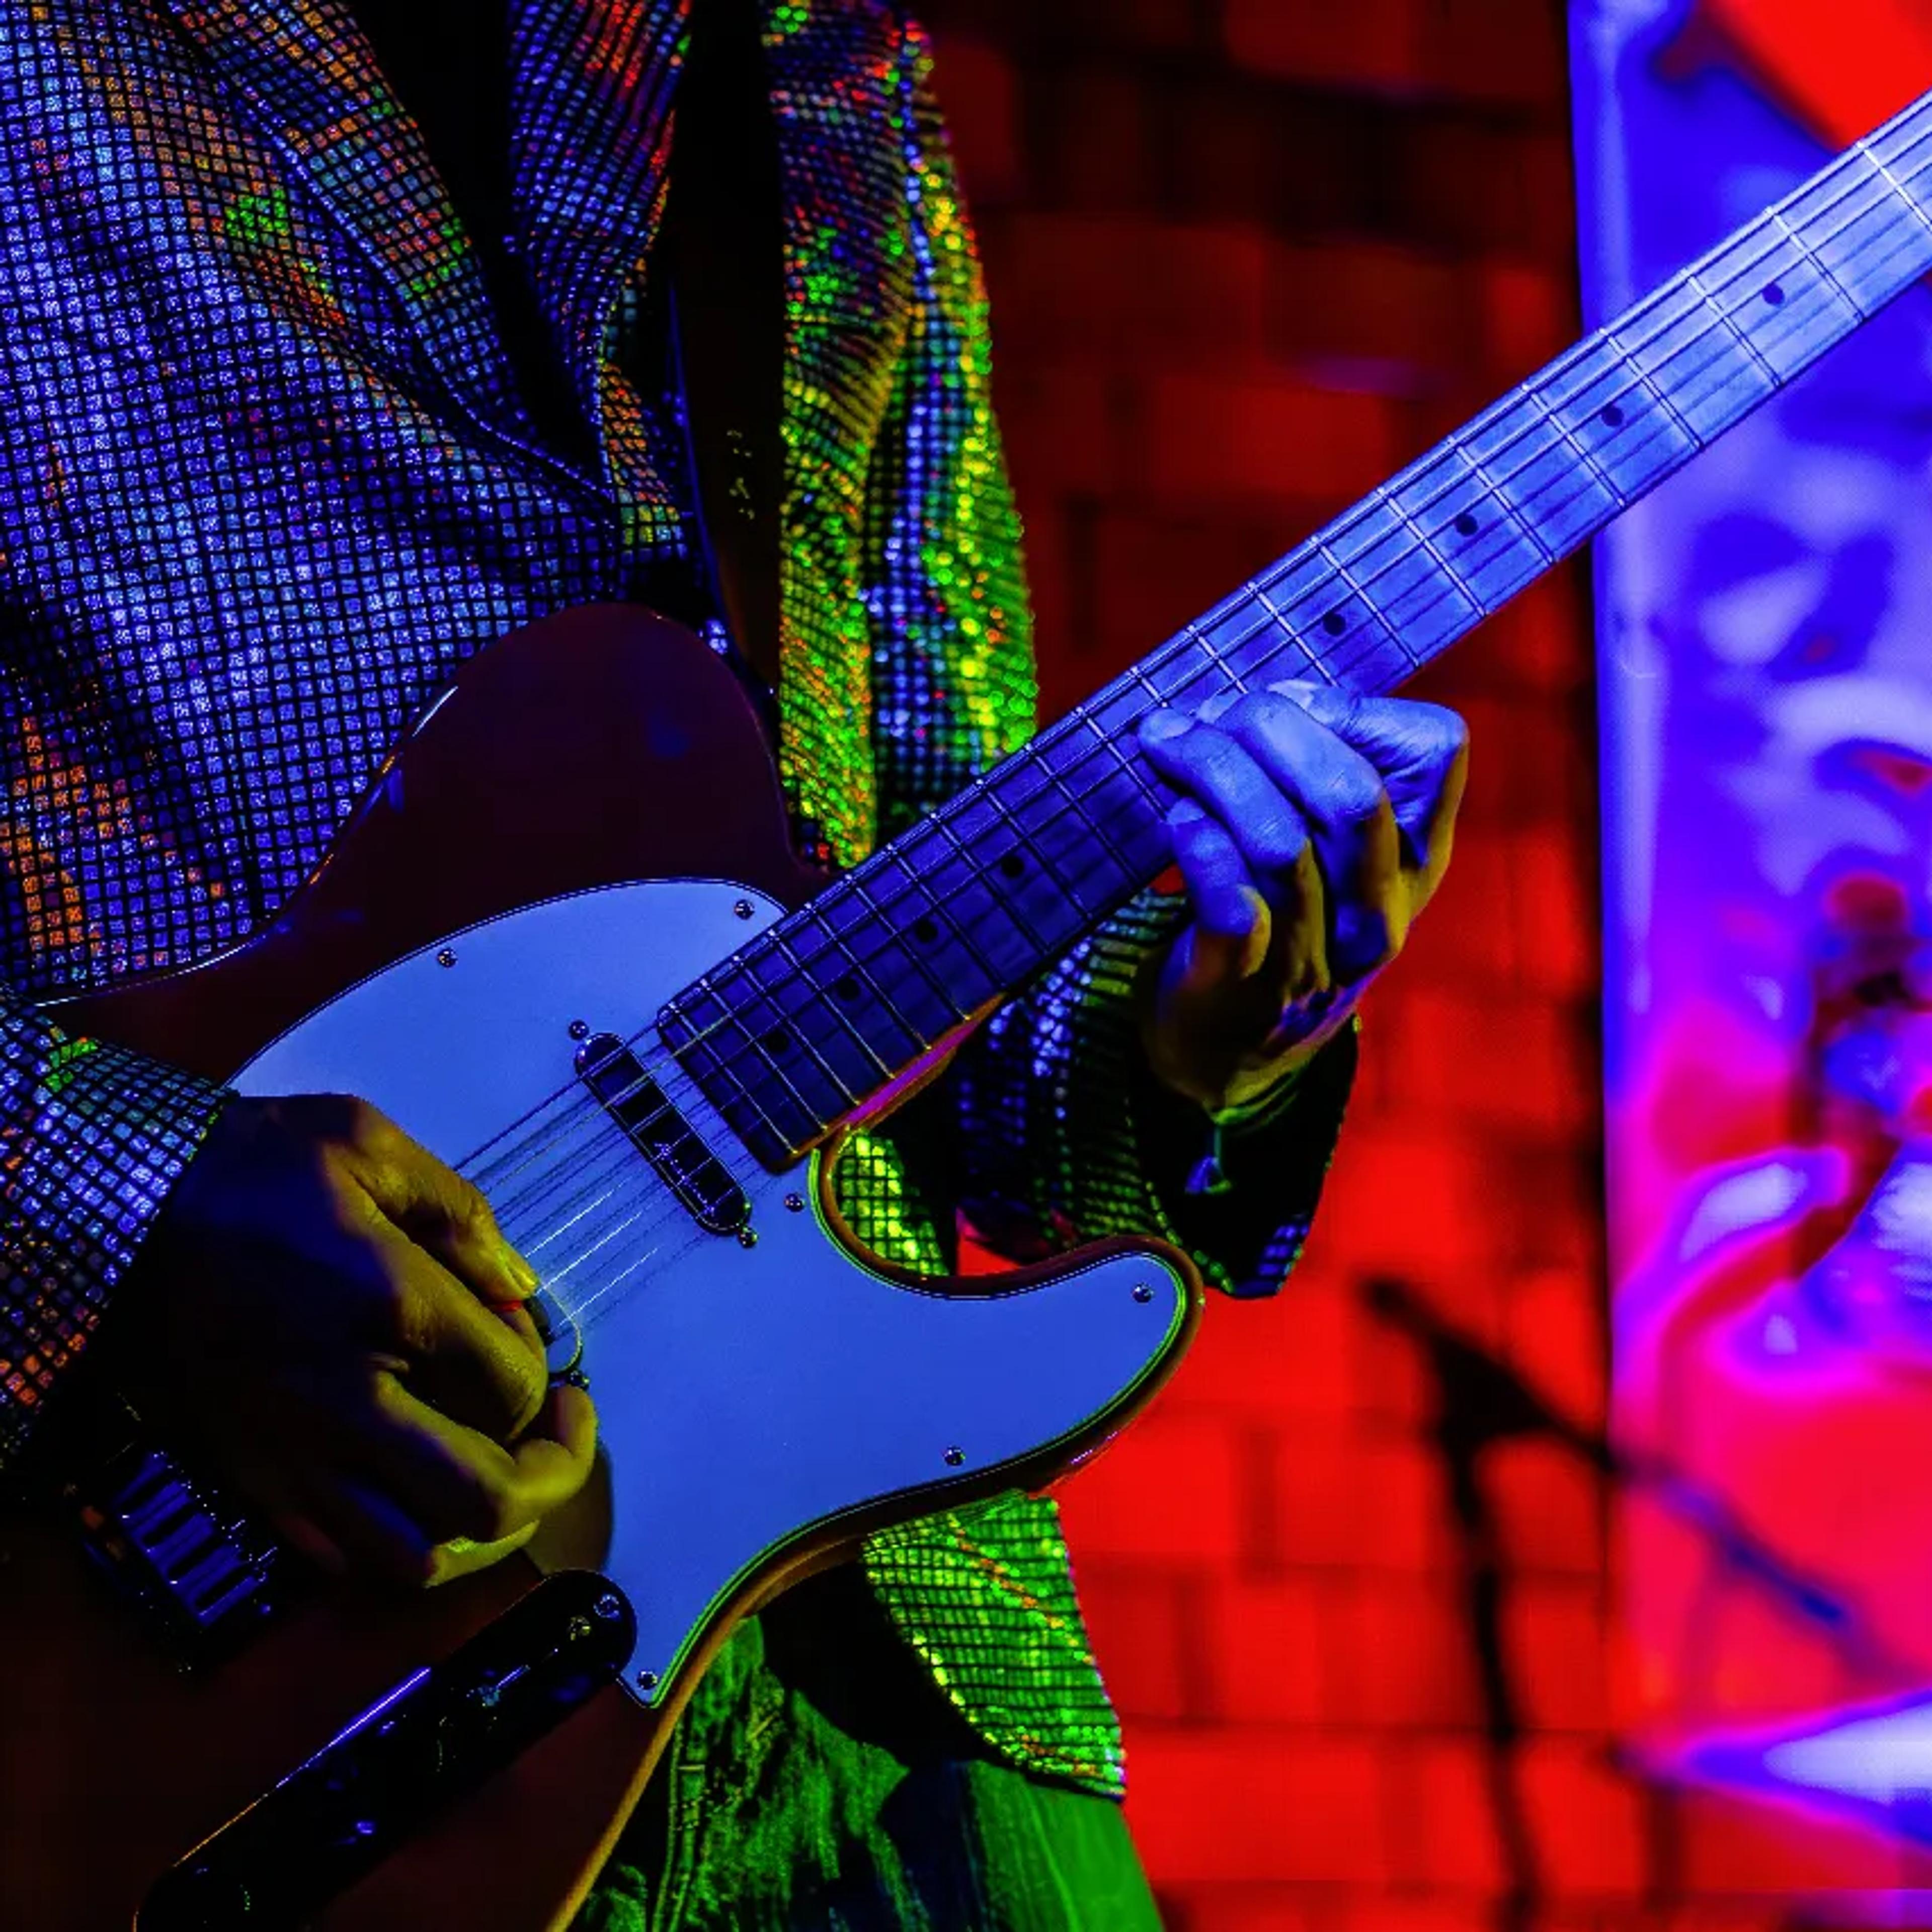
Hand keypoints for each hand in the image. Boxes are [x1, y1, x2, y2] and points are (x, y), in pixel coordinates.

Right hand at [114, 1094, 595, 1586]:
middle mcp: (347, 1400)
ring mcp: (292, 1453)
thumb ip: (459, 1212)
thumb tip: (517, 1287)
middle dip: (549, 1476)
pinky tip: (418, 1493)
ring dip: (478, 1530)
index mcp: (389, 1304)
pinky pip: (342, 1558)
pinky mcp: (250, 1481)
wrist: (118, 1214)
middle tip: (561, 1432)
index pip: (514, 1386)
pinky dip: (401, 1545)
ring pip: (415, 1558)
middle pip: (484, 1499)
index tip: (531, 1337)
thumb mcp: (363, 1141)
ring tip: (500, 1474)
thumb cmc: (249, 1167)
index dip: (547, 1371)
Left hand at [1136, 680, 1467, 1113]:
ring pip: (1281, 841)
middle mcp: (1380, 914)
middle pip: (1351, 795)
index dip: (1352, 706)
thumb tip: (1261, 701)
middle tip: (1201, 716)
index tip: (1283, 702)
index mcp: (1418, 861)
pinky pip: (1232, 909)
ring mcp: (1314, 958)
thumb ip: (1315, 770)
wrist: (1231, 1048)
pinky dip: (1200, 847)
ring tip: (1167, 746)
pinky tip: (1175, 816)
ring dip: (1215, 772)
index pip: (1435, 751)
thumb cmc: (1278, 912)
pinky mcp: (1240, 988)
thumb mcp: (1331, 846)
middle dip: (1268, 727)